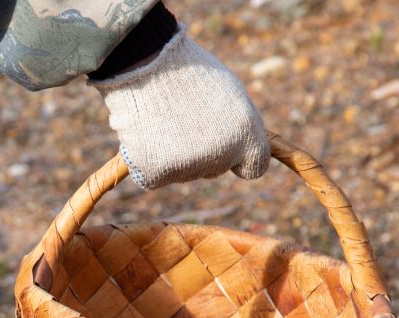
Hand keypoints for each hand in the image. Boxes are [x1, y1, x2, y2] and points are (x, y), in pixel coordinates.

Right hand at [88, 26, 269, 188]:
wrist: (143, 60)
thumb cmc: (186, 69)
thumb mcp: (226, 91)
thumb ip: (236, 125)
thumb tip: (234, 149)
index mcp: (246, 132)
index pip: (254, 167)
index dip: (240, 158)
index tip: (228, 148)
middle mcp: (222, 156)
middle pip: (214, 169)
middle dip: (203, 150)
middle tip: (183, 117)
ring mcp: (189, 169)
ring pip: (184, 172)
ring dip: (174, 153)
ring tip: (162, 118)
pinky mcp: (157, 175)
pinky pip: (156, 176)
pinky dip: (149, 160)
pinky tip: (146, 134)